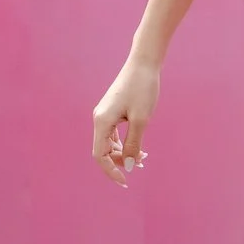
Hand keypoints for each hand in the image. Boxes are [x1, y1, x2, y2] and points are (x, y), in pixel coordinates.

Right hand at [91, 57, 159, 185]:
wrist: (144, 62)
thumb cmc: (143, 88)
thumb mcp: (141, 120)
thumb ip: (133, 144)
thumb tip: (127, 165)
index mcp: (102, 121)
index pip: (99, 156)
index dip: (110, 171)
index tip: (125, 181)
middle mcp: (99, 118)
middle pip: (104, 150)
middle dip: (120, 161)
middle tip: (141, 163)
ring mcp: (105, 114)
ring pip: (110, 143)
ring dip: (124, 152)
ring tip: (143, 157)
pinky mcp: (113, 110)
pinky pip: (114, 133)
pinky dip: (125, 142)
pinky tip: (139, 146)